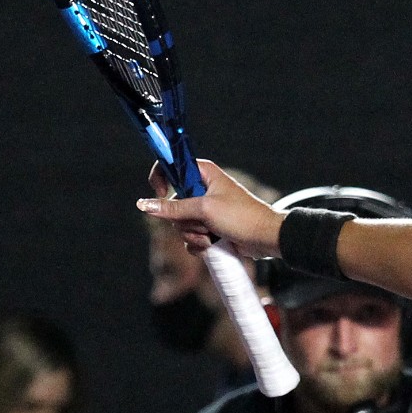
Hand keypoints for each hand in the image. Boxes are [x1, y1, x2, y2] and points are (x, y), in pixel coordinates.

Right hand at [139, 159, 282, 258]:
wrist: (267, 239)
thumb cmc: (242, 217)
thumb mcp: (205, 209)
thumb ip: (173, 208)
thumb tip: (144, 204)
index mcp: (204, 174)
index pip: (171, 167)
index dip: (161, 179)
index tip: (160, 192)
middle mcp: (203, 190)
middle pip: (172, 205)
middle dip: (184, 220)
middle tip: (203, 222)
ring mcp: (206, 211)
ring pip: (180, 225)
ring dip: (193, 234)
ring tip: (213, 236)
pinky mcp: (210, 229)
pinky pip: (190, 238)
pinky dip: (199, 244)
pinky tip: (213, 245)